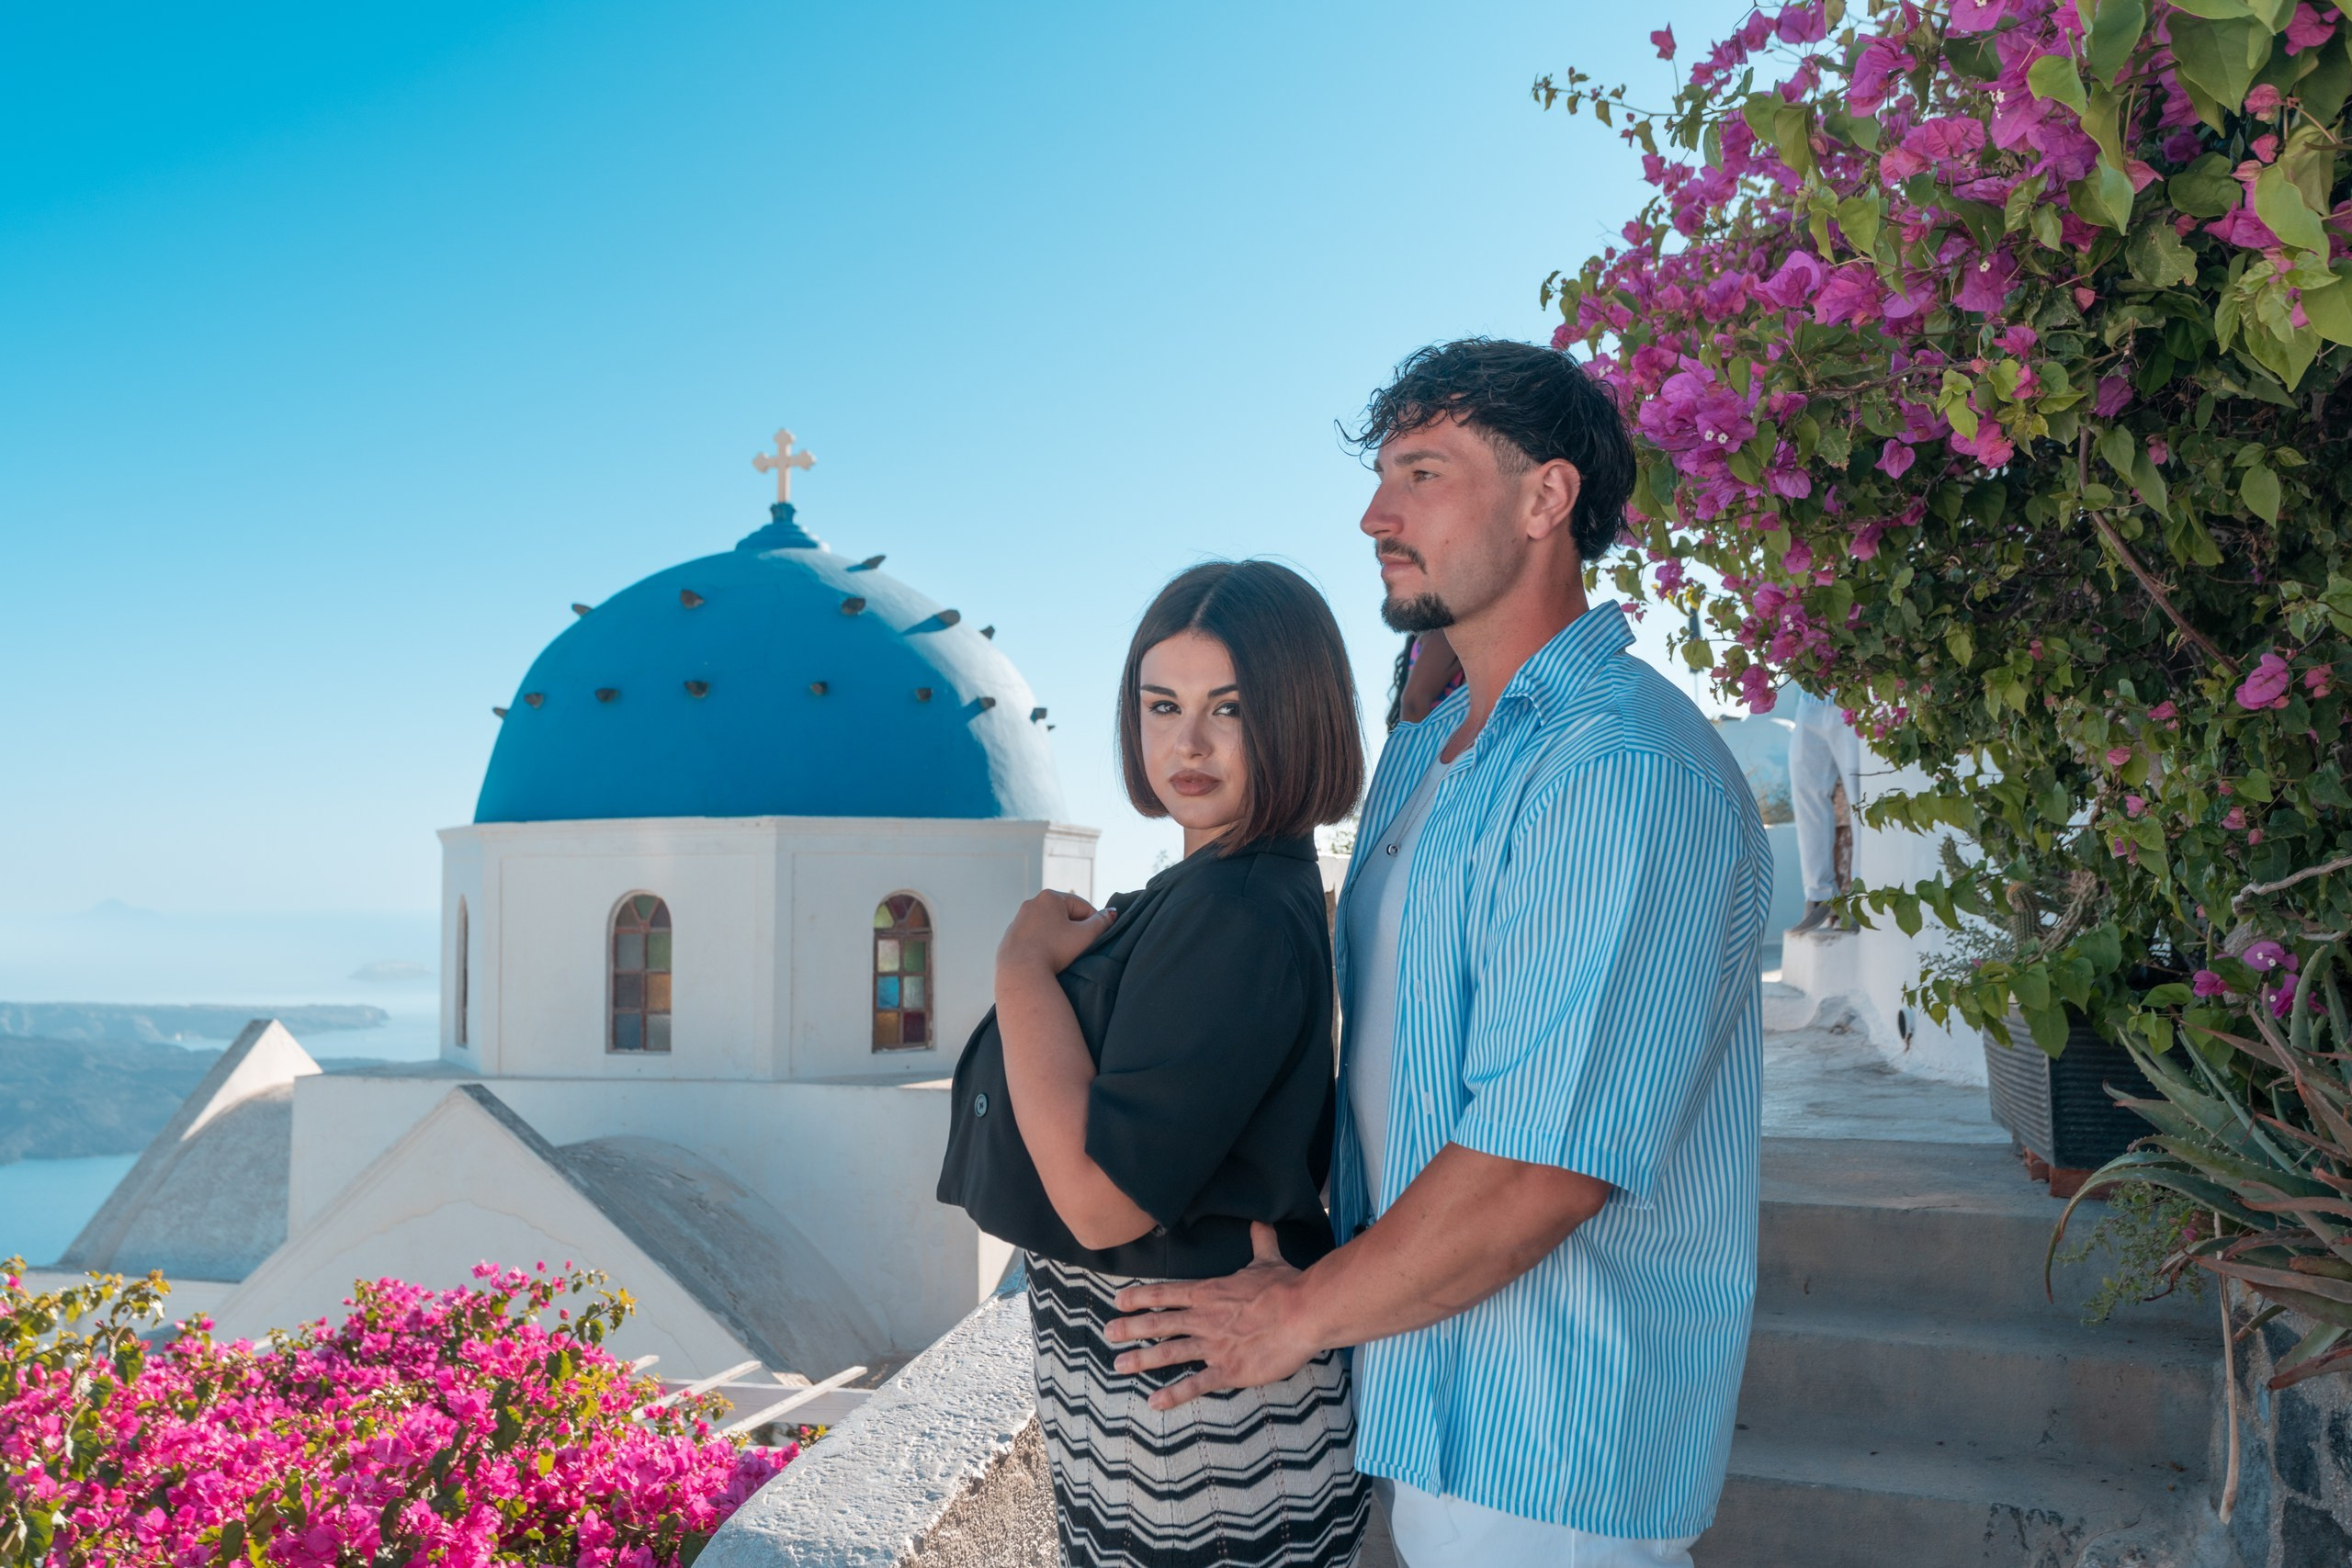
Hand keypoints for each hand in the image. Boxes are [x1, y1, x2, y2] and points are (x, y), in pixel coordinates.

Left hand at [997, 890, 1113, 976]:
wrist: (1021, 972)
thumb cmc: (1055, 951)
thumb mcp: (1085, 936)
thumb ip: (1101, 922)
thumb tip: (1111, 913)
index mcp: (1050, 897)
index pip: (1082, 906)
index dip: (1094, 923)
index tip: (1097, 939)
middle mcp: (1031, 904)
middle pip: (1064, 915)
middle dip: (1074, 929)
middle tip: (1081, 948)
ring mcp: (1018, 920)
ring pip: (1048, 926)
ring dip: (1059, 937)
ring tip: (1064, 955)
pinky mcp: (1010, 937)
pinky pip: (1034, 938)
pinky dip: (1043, 945)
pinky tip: (1047, 958)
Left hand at [1103, 1222, 1316, 1408]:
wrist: (1303, 1312)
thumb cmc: (1287, 1286)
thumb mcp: (1269, 1259)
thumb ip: (1259, 1241)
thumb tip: (1260, 1221)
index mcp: (1210, 1293)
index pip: (1166, 1293)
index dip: (1140, 1296)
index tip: (1118, 1300)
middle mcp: (1204, 1319)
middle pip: (1159, 1323)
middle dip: (1131, 1327)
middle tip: (1108, 1332)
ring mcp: (1213, 1346)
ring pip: (1169, 1353)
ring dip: (1142, 1359)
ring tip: (1119, 1365)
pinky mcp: (1228, 1370)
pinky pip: (1196, 1384)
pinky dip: (1174, 1394)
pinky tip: (1154, 1401)